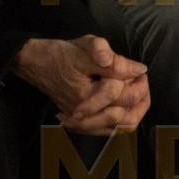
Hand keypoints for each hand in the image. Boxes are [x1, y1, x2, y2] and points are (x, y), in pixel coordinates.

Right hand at [14, 35, 150, 134]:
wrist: (36, 63)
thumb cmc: (61, 53)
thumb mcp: (88, 47)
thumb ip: (113, 61)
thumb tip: (139, 70)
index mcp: (83, 96)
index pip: (118, 91)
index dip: (133, 77)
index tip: (139, 68)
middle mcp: (82, 115)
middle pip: (123, 113)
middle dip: (139, 93)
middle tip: (141, 78)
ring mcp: (82, 122)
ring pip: (120, 127)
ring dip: (136, 110)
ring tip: (140, 92)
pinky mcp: (81, 124)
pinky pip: (109, 131)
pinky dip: (123, 122)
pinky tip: (129, 108)